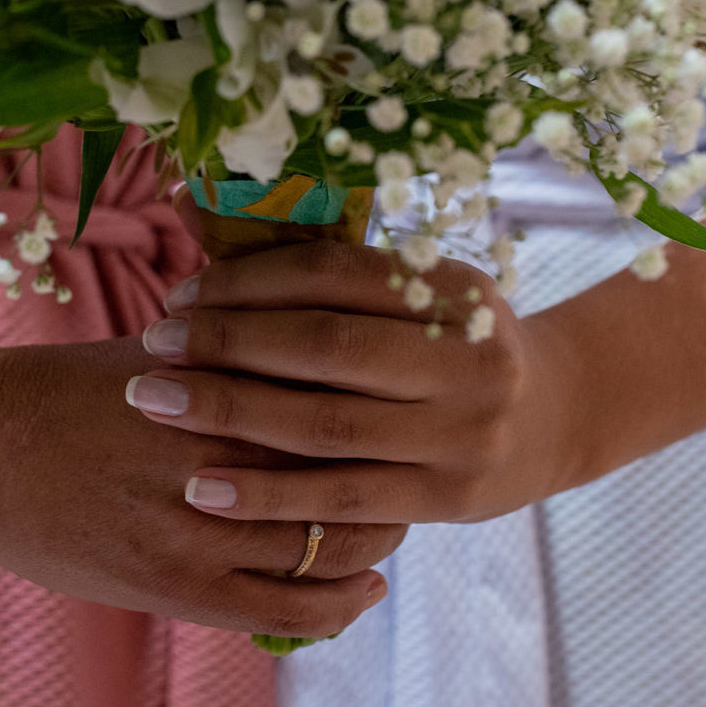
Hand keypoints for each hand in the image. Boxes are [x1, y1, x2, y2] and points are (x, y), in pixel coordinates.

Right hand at [0, 332, 403, 639]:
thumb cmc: (65, 390)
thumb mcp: (157, 347)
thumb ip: (236, 347)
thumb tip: (314, 317)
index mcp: (211, 390)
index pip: (333, 402)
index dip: (380, 407)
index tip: (400, 403)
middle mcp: (212, 461)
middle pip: (343, 473)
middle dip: (389, 472)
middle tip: (409, 462)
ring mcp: (195, 533)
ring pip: (325, 544)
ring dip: (372, 535)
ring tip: (390, 522)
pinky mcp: (174, 588)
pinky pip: (284, 611)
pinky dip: (337, 603)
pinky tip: (364, 588)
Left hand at [124, 240, 578, 526]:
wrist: (552, 420)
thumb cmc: (449, 343)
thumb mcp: (417, 291)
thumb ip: (325, 270)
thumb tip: (194, 207)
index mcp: (453, 290)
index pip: (335, 274)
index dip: (250, 279)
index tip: (182, 292)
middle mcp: (465, 359)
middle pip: (325, 347)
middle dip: (227, 343)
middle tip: (154, 343)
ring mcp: (460, 434)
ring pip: (325, 425)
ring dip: (229, 413)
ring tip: (154, 403)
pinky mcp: (445, 499)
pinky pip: (342, 498)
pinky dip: (267, 497)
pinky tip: (202, 489)